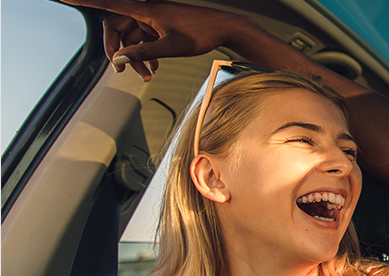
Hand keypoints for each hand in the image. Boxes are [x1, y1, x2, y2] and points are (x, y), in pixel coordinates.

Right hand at [61, 0, 253, 81]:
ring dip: (135, 57)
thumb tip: (119, 59)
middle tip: (120, 70)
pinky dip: (145, 53)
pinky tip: (153, 69)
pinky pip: (144, 39)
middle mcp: (146, 11)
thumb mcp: (171, 48)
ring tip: (145, 76)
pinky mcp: (162, 26)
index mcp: (145, 9)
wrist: (225, 28)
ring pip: (132, 38)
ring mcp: (154, 19)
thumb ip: (143, 53)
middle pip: (117, 28)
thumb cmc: (202, 34)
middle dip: (116, 50)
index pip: (108, 3)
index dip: (84, 0)